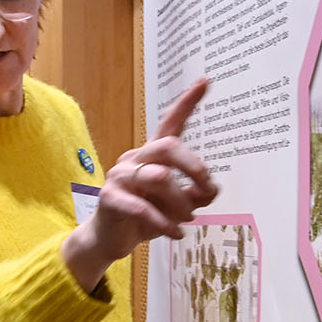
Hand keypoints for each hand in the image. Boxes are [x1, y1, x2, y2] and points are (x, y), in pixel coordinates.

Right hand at [61, 77, 219, 290]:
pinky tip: (176, 234)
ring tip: (187, 220)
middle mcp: (135, 158)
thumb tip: (212, 189)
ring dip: (181, 203)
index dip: (187, 103)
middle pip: (168, 146)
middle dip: (194, 166)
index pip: (170, 123)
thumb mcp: (177, 206)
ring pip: (159, 178)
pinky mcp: (110, 197)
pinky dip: (165, 224)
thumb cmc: (144, 218)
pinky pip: (144, 208)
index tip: (206, 81)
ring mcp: (120, 175)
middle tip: (207, 189)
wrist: (109, 240)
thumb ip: (195, 195)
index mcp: (152, 155)